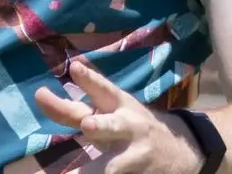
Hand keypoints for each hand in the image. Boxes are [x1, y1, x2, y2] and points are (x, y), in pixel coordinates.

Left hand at [35, 60, 204, 173]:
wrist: (180, 151)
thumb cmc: (134, 125)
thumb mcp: (116, 108)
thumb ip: (83, 102)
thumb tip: (51, 87)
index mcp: (121, 106)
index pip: (103, 89)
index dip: (90, 79)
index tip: (74, 67)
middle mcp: (128, 128)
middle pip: (111, 126)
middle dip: (100, 125)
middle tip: (87, 125)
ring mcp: (131, 155)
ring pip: (112, 165)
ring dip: (97, 170)